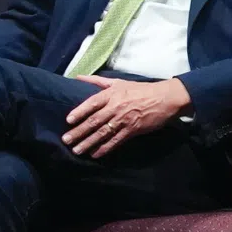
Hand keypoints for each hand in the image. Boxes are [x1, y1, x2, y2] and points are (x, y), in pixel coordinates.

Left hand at [63, 76, 192, 157]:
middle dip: (79, 132)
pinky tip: (95, 154)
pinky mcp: (132, 130)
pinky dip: (105, 148)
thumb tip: (78, 77)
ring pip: (103, 133)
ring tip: (77, 150)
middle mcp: (115, 108)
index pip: (91, 103)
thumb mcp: (118, 82)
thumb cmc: (140, 89)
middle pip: (94, 121)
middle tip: (66, 140)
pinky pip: (116, 141)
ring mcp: (123, 120)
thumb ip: (97, 81)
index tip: (68, 120)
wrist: (164, 98)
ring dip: (88, 142)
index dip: (79, 112)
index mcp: (111, 94)